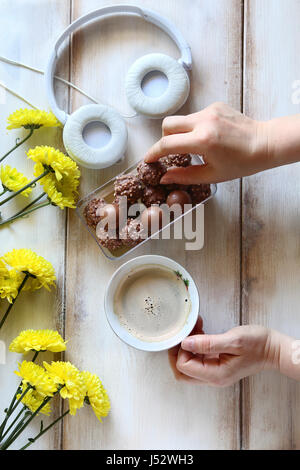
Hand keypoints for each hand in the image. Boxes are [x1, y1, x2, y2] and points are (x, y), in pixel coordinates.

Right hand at [145, 102, 299, 183]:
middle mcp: (204, 122)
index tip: (148, 159)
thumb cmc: (242, 163)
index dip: (153, 153)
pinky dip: (195, 127)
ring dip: (181, 133)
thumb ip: (184, 176)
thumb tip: (164, 177)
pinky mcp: (215, 105)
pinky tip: (210, 137)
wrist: (265, 144)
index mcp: (203, 141)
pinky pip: (195, 116)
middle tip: (172, 152)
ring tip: (196, 146)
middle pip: (167, 125)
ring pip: (181, 120)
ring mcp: (210, 111)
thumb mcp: (212, 175)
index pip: (167, 144)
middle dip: (164, 139)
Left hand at [169, 319, 279, 386]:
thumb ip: (207, 343)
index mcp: (216, 375)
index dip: (181, 350)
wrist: (273, 349)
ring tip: (194, 327)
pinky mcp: (217, 365)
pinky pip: (198, 359)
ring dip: (186, 346)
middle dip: (178, 351)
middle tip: (183, 333)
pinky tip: (200, 331)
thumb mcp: (233, 340)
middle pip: (182, 371)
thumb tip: (185, 343)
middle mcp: (213, 377)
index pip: (184, 367)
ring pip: (188, 365)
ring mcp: (215, 372)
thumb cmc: (258, 344)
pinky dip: (194, 345)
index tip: (188, 334)